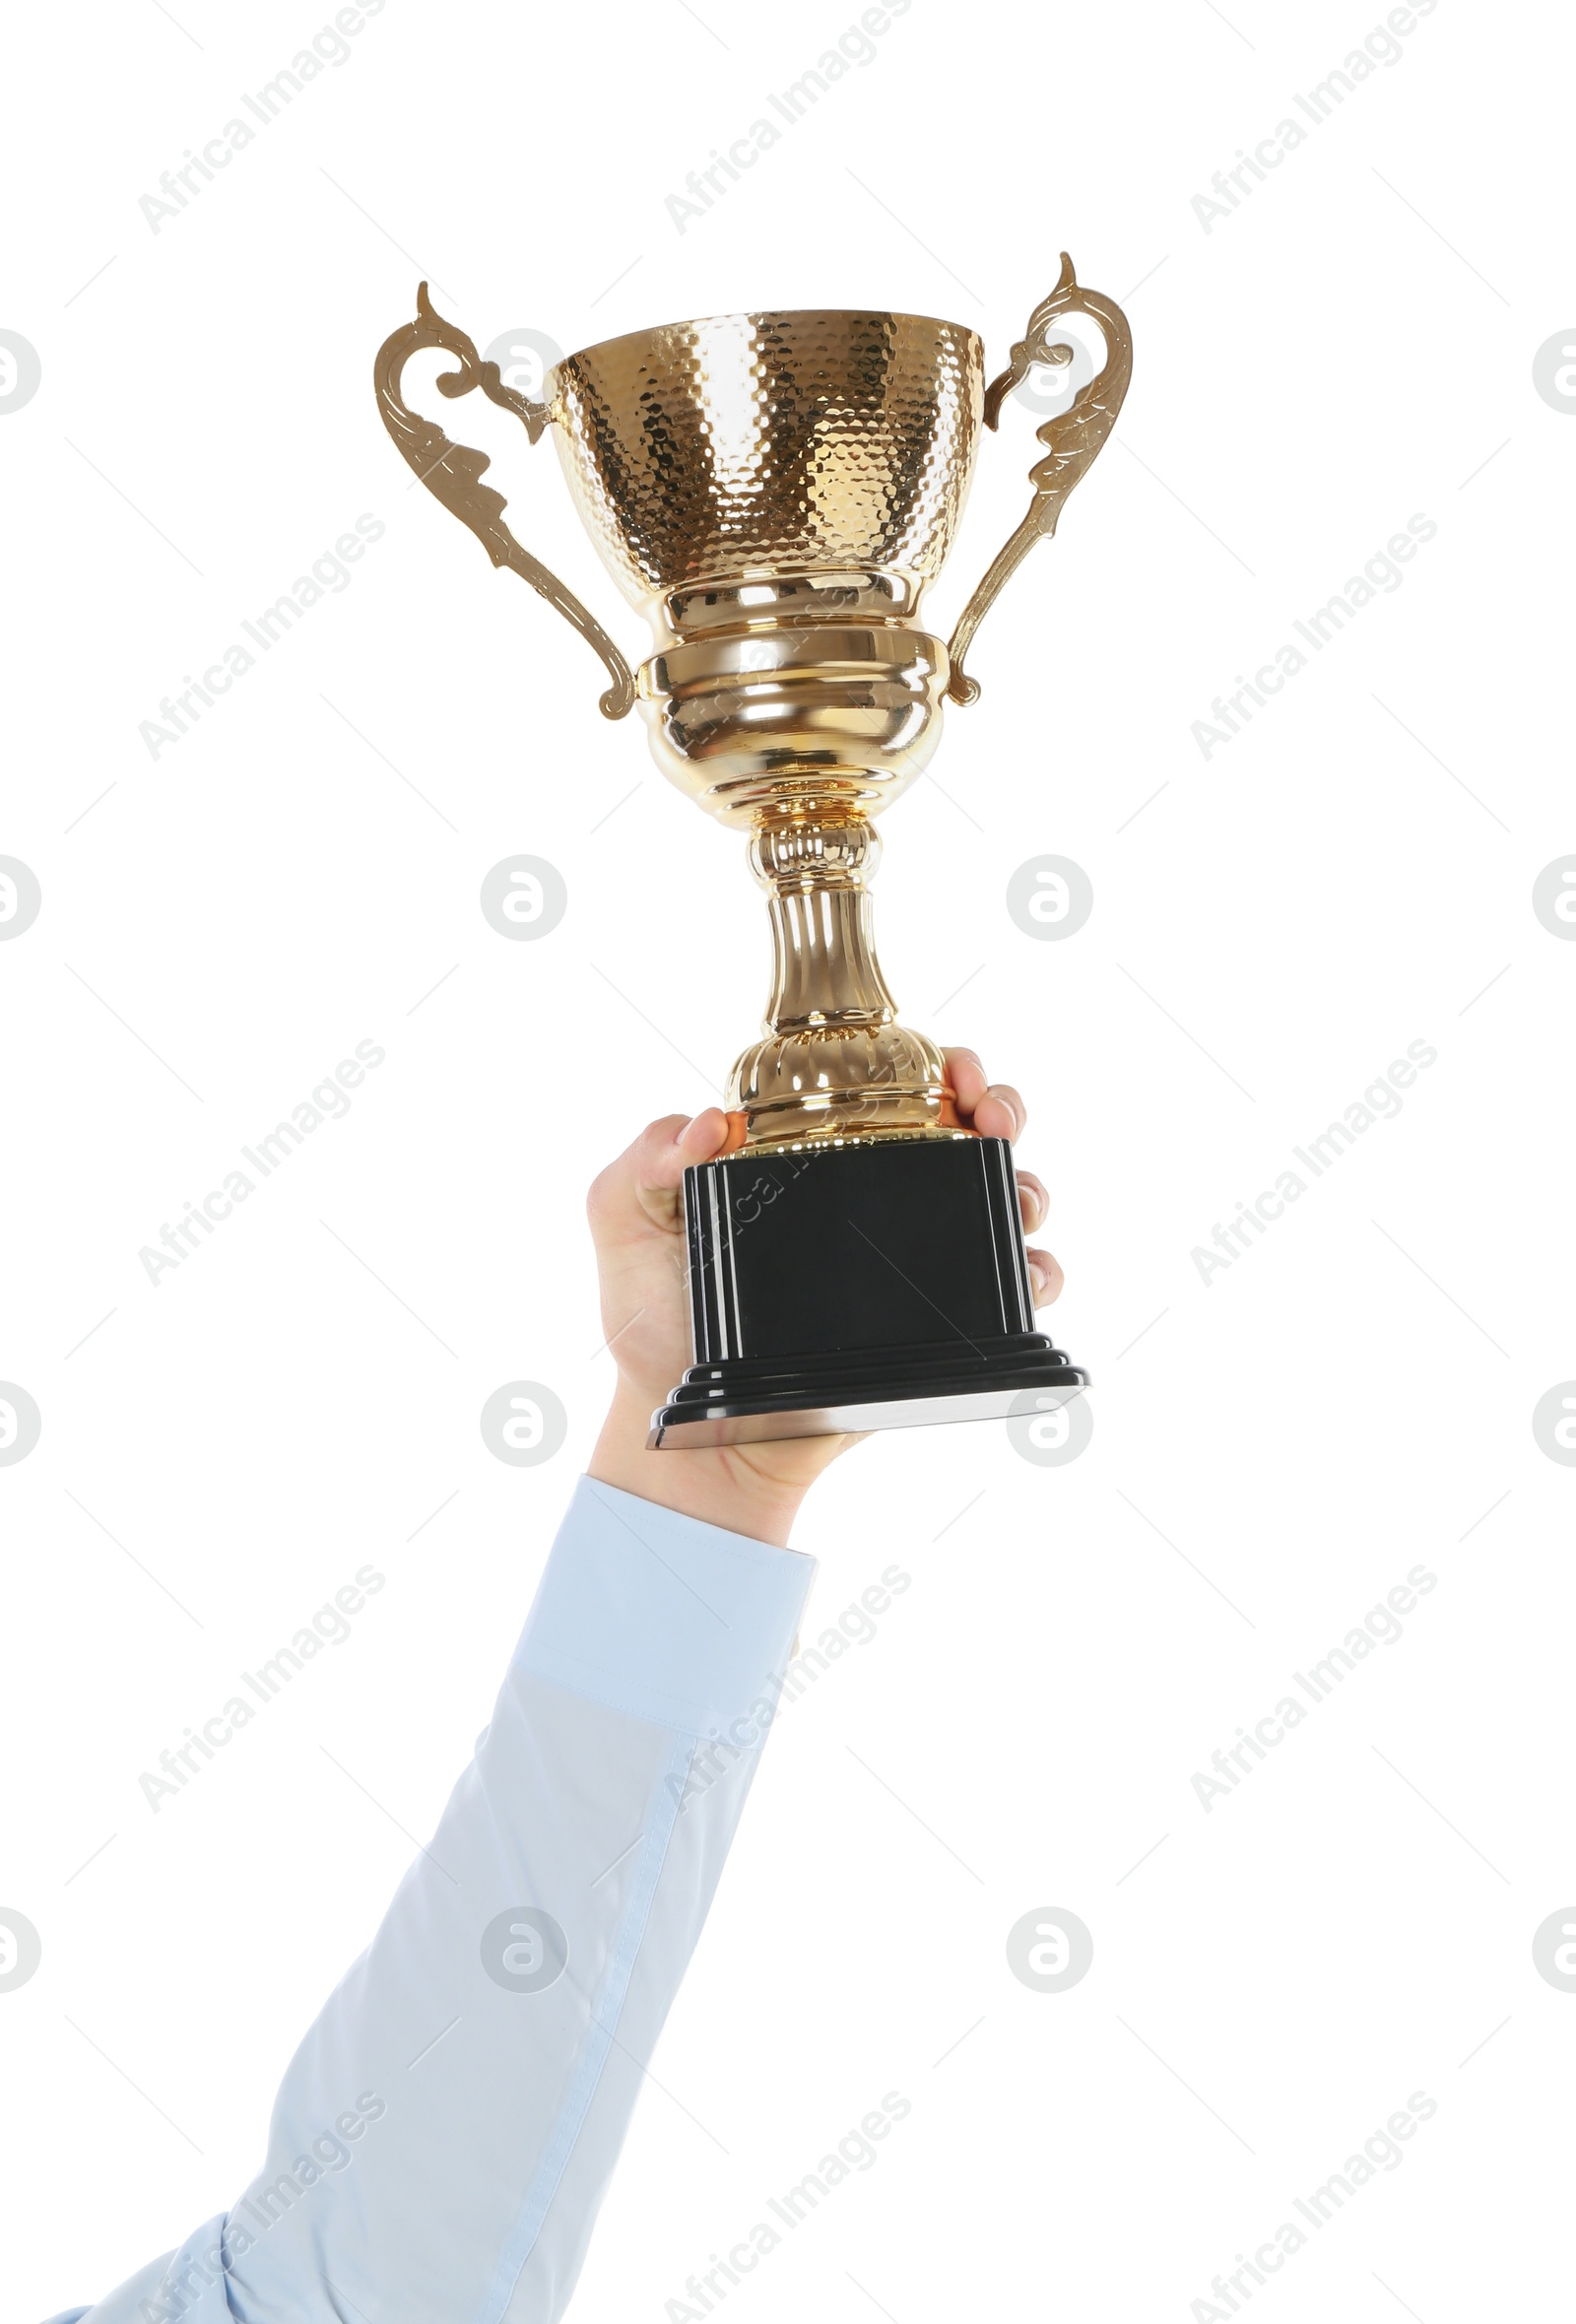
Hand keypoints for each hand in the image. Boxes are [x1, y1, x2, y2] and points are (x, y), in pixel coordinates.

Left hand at [585, 1049, 1062, 1544]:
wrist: (697, 1439)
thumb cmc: (656, 1329)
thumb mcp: (621, 1228)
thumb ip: (640, 1164)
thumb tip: (704, 1125)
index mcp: (808, 1155)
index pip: (882, 1085)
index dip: (931, 1063)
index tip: (948, 1074)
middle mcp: (870, 1196)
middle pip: (962, 1128)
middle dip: (999, 1105)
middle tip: (994, 1121)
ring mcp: (909, 1259)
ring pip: (998, 1199)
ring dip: (1026, 1186)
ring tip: (1016, 1202)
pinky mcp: (936, 1323)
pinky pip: (1009, 1290)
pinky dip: (1038, 1273)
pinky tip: (1030, 1274)